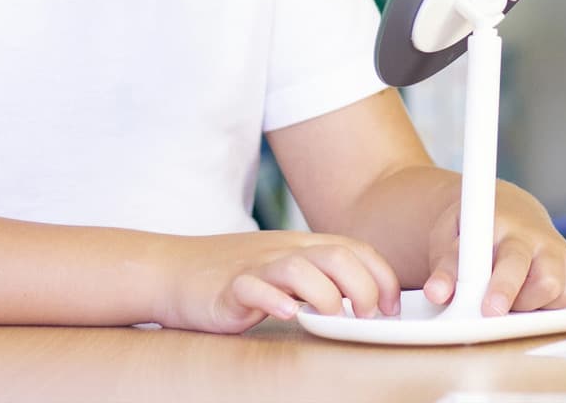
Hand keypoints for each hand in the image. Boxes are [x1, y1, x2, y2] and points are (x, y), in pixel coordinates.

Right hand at [164, 230, 400, 332]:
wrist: (173, 269)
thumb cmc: (235, 274)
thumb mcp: (284, 267)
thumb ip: (320, 276)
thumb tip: (366, 301)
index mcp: (303, 246)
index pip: (356, 249)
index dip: (382, 276)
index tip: (391, 308)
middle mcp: (285, 251)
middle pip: (337, 255)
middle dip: (363, 287)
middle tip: (367, 318)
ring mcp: (257, 267)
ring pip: (301, 268)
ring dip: (326, 295)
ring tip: (333, 318)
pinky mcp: (230, 287)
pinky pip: (255, 288)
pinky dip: (274, 300)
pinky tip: (287, 314)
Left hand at [422, 182, 565, 315]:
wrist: (509, 211)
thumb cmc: (475, 229)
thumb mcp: (449, 236)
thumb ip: (444, 265)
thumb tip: (437, 294)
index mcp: (499, 222)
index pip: (499, 254)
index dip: (497, 284)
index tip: (488, 308)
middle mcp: (533, 235)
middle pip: (539, 276)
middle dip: (517, 298)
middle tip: (492, 312)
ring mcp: (555, 248)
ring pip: (555, 288)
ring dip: (529, 303)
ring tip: (508, 298)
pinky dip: (549, 304)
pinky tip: (529, 296)